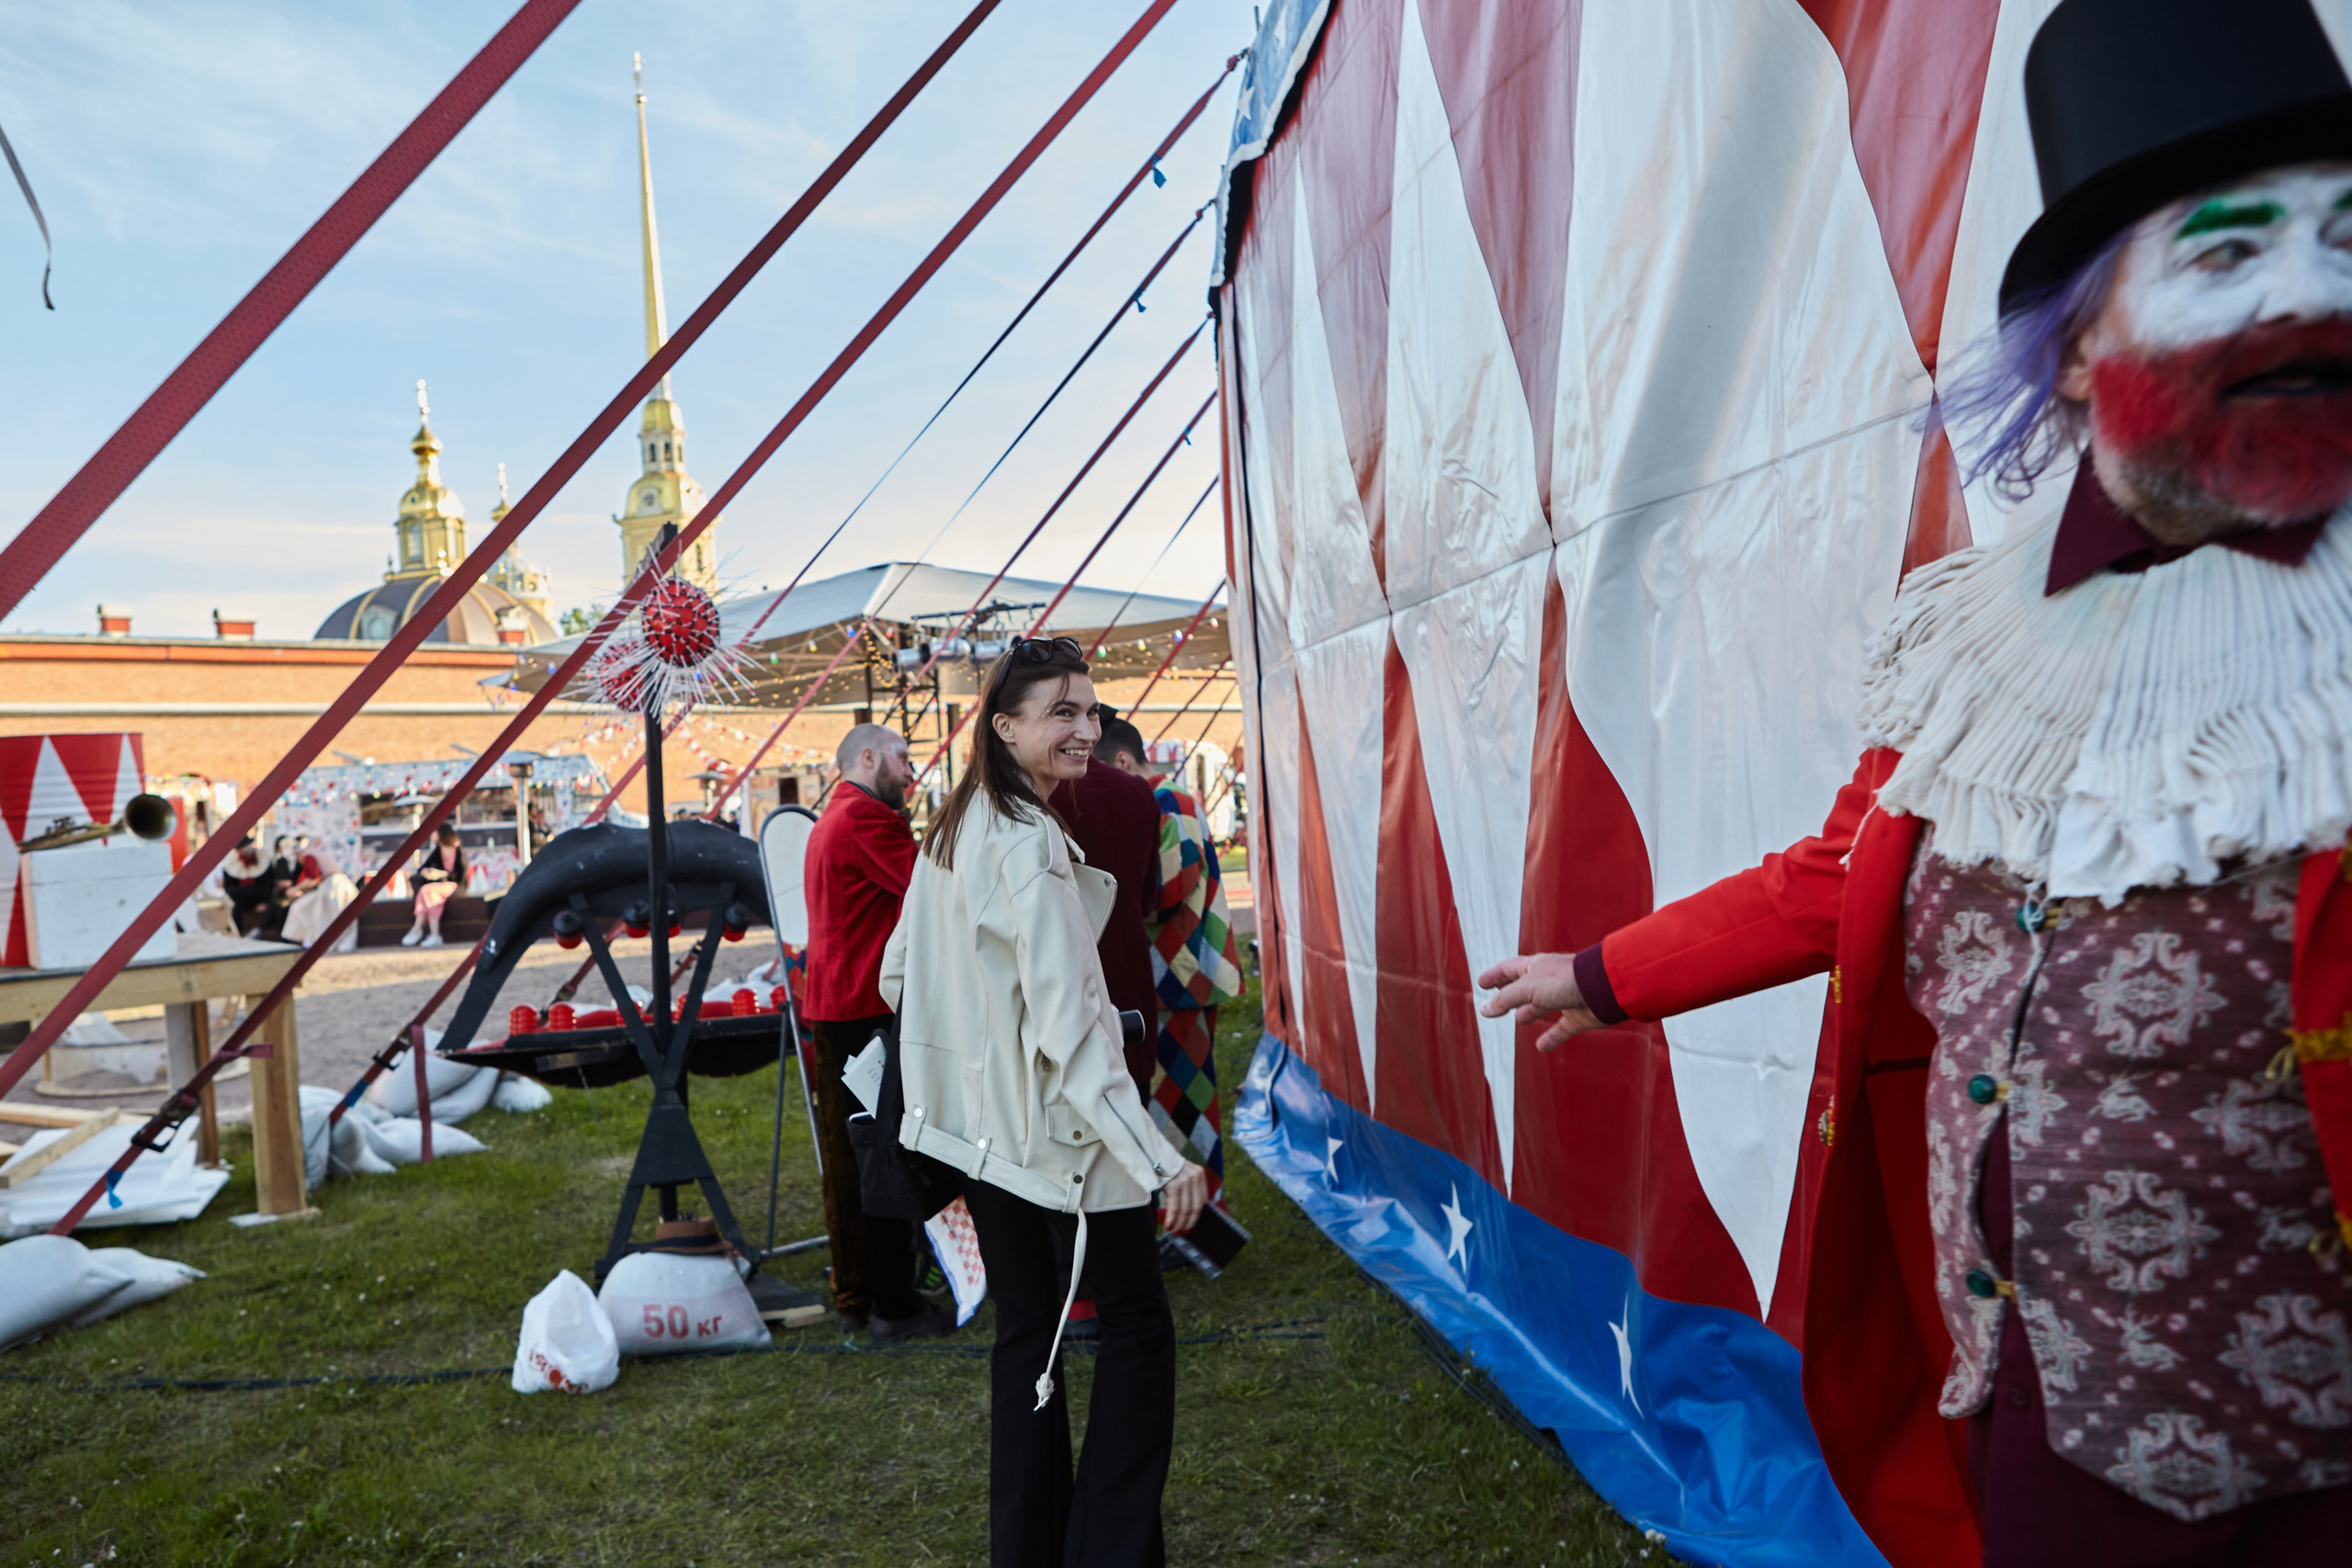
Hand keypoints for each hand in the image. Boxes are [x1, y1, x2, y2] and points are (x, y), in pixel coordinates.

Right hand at [1159, 1161, 1207, 1234]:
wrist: (1150, 1153)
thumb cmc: (1164, 1167)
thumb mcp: (1182, 1174)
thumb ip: (1188, 1188)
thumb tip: (1188, 1213)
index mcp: (1199, 1174)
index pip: (1202, 1200)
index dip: (1197, 1215)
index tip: (1191, 1225)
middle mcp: (1195, 1176)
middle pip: (1196, 1206)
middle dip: (1189, 1222)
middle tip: (1183, 1232)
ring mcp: (1185, 1180)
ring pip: (1186, 1208)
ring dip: (1180, 1223)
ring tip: (1175, 1231)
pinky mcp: (1174, 1184)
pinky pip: (1175, 1207)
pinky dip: (1172, 1219)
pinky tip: (1168, 1225)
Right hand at [1476, 952, 1605, 1051]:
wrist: (1602, 989)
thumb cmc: (1564, 980)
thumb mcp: (1526, 988)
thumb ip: (1504, 999)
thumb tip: (1484, 1009)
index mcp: (1536, 967)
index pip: (1509, 969)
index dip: (1494, 976)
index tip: (1481, 983)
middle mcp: (1549, 981)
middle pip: (1525, 987)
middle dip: (1510, 994)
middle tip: (1498, 1003)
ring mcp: (1564, 998)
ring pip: (1543, 1005)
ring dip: (1530, 1012)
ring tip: (1519, 1019)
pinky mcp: (1578, 1016)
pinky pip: (1561, 1029)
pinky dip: (1551, 1037)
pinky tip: (1541, 1046)